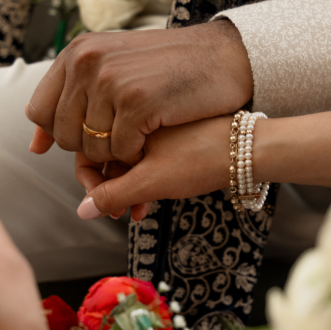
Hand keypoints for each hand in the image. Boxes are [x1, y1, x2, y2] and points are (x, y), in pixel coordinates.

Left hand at [27, 19, 252, 165]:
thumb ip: (74, 99)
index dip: (59, 135)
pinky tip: (153, 140)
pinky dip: (136, 156)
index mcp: (77, 51)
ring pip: (91, 147)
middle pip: (63, 135)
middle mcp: (87, 61)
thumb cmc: (171, 67)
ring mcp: (111, 80)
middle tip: (121, 139)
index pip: (40, 112)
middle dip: (90, 148)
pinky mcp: (137, 102)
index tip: (85, 141)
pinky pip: (120, 151)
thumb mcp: (115, 68)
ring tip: (139, 137)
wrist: (224, 57)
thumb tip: (34, 146)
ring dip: (115, 154)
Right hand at [74, 115, 231, 221]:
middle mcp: (138, 118)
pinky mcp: (171, 137)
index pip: (88, 147)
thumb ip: (112, 195)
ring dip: (127, 187)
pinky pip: (146, 157)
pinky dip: (144, 178)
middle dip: (109, 187)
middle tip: (119, 212)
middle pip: (107, 155)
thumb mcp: (150, 182)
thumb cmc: (201, 159)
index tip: (99, 203)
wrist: (248, 150)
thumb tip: (83, 211)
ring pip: (127, 159)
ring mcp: (155, 128)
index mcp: (126, 117)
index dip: (89, 179)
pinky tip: (153, 198)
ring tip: (138, 210)